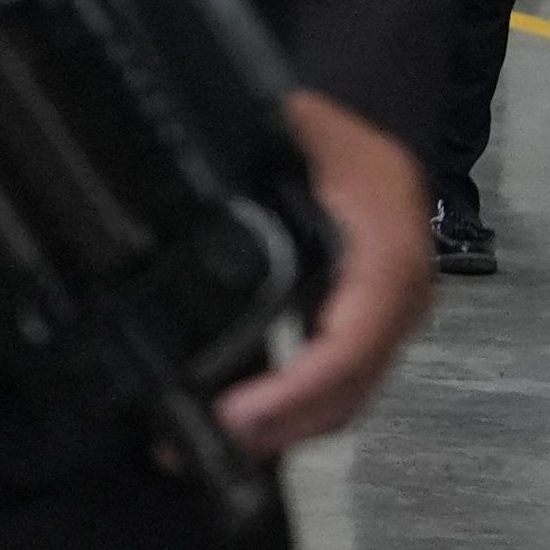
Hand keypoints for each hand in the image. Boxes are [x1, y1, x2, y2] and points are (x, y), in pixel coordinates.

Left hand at [218, 93, 432, 457]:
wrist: (359, 101)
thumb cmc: (315, 116)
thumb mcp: (280, 134)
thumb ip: (230, 173)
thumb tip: (152, 209)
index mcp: (384, 247)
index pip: (351, 339)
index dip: (296, 388)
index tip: (235, 418)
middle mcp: (397, 290)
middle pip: (350, 383)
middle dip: (281, 425)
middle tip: (198, 447)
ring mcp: (386, 308)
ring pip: (345, 389)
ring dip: (282, 426)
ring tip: (200, 446)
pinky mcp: (363, 314)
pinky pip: (335, 372)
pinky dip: (290, 402)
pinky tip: (233, 417)